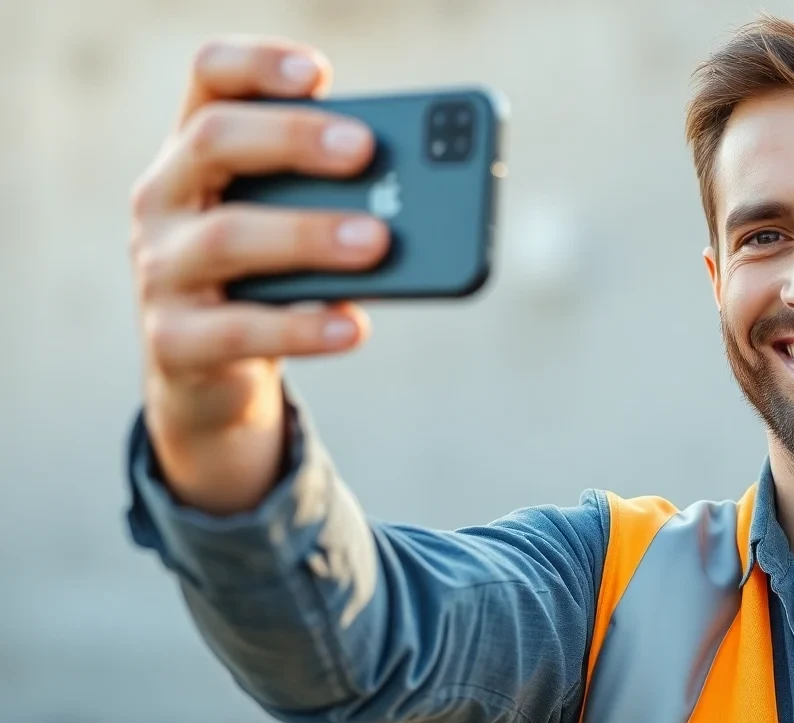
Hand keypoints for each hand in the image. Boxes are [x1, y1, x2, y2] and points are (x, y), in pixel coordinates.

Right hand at [130, 37, 388, 512]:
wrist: (215, 378)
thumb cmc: (272, 280)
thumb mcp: (300, 226)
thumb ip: (341, 198)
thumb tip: (424, 198)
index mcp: (199, 151)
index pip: (211, 78)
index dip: (259, 65)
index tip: (319, 73)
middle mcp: (165, 197)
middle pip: (214, 140)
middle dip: (293, 138)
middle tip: (365, 150)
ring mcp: (161, 269)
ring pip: (227, 237)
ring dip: (309, 234)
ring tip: (377, 241)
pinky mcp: (174, 342)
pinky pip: (239, 331)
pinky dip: (302, 327)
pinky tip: (354, 325)